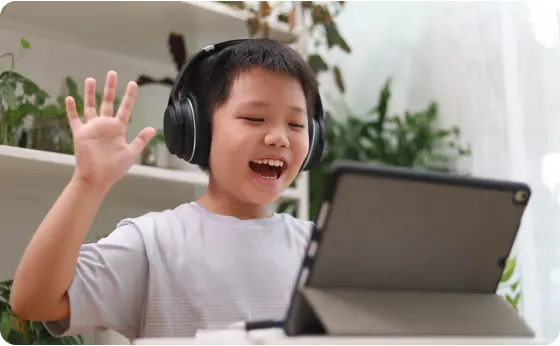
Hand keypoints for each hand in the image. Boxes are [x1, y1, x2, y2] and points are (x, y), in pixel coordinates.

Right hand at [67, 71, 154, 189]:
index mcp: (118, 128)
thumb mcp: (131, 152)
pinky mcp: (80, 133)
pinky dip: (71, 109)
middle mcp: (105, 125)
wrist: (97, 177)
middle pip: (107, 102)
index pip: (125, 108)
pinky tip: (69, 97)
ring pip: (90, 106)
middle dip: (110, 88)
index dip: (129, 96)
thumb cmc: (114, 168)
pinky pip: (74, 119)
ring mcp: (92, 128)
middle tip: (112, 73)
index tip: (133, 83)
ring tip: (90, 79)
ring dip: (89, 93)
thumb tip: (152, 129)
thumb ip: (141, 140)